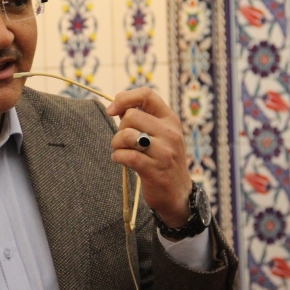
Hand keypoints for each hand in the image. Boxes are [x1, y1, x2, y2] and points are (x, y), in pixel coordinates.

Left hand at [106, 87, 191, 228]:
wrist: (177, 194)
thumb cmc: (162, 160)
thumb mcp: (159, 135)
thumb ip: (141, 118)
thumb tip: (117, 102)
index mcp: (170, 120)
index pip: (147, 95)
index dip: (124, 98)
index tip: (111, 110)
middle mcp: (170, 133)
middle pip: (131, 116)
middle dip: (119, 128)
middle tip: (123, 141)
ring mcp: (164, 152)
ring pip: (126, 135)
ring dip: (116, 144)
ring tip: (120, 151)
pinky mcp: (154, 170)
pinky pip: (126, 155)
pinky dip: (117, 157)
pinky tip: (120, 160)